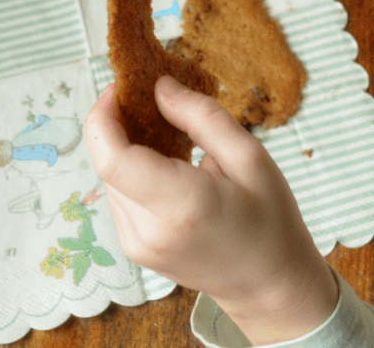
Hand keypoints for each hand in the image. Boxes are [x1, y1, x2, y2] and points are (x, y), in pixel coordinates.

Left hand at [84, 76, 338, 343]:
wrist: (270, 285)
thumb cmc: (270, 221)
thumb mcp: (250, 158)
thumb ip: (201, 118)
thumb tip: (159, 88)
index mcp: (182, 205)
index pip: (113, 158)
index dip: (103, 117)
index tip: (119, 87)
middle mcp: (149, 231)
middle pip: (109, 163)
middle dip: (121, 126)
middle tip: (152, 100)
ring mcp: (138, 245)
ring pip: (112, 178)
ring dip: (128, 149)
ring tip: (168, 134)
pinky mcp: (135, 249)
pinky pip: (122, 197)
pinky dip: (136, 173)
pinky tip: (168, 165)